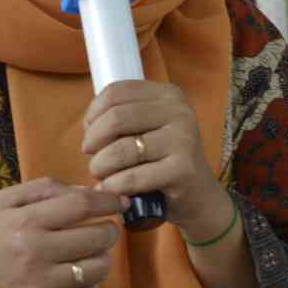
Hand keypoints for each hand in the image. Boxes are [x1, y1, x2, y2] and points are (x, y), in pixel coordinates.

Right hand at [0, 179, 122, 287]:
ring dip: (102, 259)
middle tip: (103, 231)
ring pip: (99, 268)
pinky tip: (76, 278)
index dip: (109, 202)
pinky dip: (89, 285)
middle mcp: (36, 251)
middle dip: (109, 231)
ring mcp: (42, 283)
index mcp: (25, 221)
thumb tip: (86, 189)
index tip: (120, 203)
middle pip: (98, 237)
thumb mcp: (1, 203)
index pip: (83, 205)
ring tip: (89, 255)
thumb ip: (42, 189)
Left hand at [83, 81, 232, 242]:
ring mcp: (184, 140)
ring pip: (121, 149)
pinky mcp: (182, 170)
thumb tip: (88, 122)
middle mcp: (180, 112)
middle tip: (91, 156)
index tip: (89, 132)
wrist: (199, 195)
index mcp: (169, 95)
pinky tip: (110, 189)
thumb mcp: (147, 128)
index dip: (93, 113)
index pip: (116, 92)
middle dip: (93, 140)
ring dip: (100, 166)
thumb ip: (122, 116)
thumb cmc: (163, 160)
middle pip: (116, 118)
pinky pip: (132, 177)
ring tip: (101, 175)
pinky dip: (113, 186)